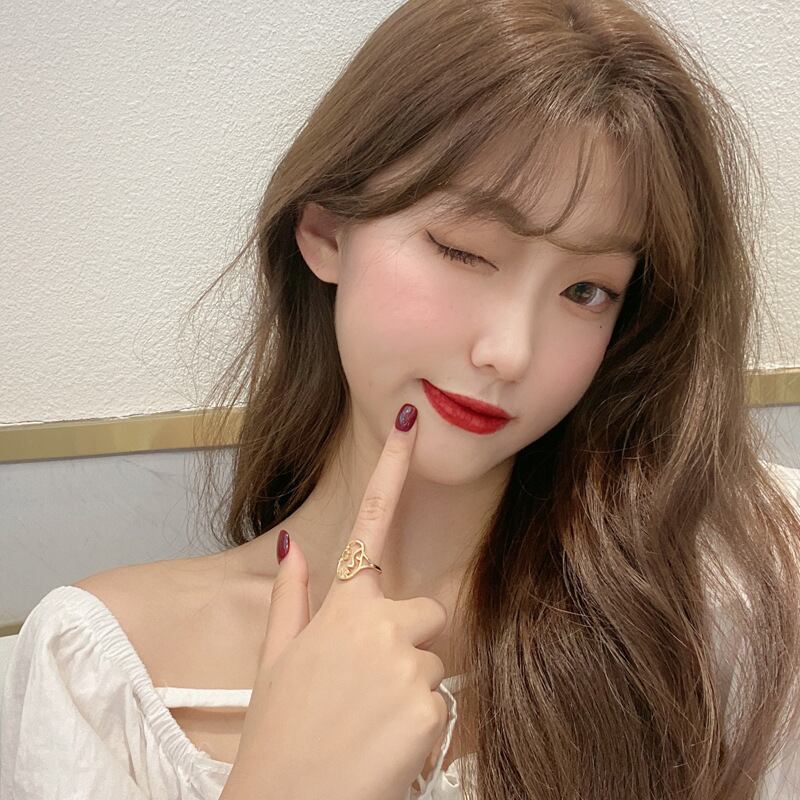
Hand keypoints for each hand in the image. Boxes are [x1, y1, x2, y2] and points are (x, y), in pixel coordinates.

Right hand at [221, 404, 448, 799]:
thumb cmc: (279, 734)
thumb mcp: (275, 662)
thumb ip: (291, 597)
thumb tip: (294, 545)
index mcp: (342, 608)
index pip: (370, 524)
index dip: (392, 468)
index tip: (409, 423)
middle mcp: (380, 625)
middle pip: (426, 613)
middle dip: (408, 642)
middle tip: (368, 688)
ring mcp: (408, 665)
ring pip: (434, 663)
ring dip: (410, 691)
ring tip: (369, 726)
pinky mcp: (431, 708)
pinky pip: (441, 704)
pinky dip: (420, 727)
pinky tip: (386, 748)